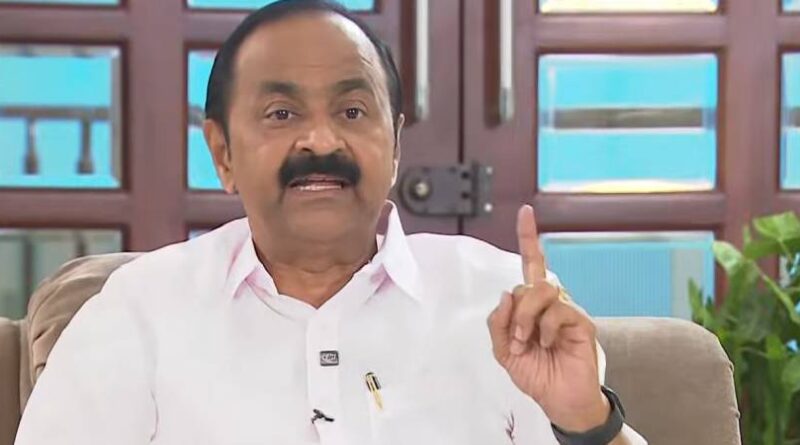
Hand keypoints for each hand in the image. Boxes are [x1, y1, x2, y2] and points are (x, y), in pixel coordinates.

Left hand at [487, 205, 609, 431]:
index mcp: (532, 305)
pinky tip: (549, 344)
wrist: (559, 401)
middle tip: (516, 339)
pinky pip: (559, 311)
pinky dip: (546, 329)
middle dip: (515, 312)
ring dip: (527, 318)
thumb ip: (498, 324)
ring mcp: (567, 310)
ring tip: (529, 342)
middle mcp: (551, 302)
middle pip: (529, 282)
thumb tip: (505, 294)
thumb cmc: (536, 373)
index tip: (526, 212)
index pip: (531, 265)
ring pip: (542, 291)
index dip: (529, 237)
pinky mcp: (582, 322)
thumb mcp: (504, 351)